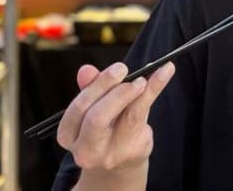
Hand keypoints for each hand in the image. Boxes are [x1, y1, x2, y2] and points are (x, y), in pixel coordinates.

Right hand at [56, 61, 174, 179]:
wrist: (118, 163)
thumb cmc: (105, 127)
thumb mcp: (94, 107)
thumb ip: (90, 89)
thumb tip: (86, 70)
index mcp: (68, 135)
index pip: (79, 108)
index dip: (99, 86)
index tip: (120, 68)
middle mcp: (85, 151)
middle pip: (97, 118)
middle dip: (117, 91)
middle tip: (132, 72)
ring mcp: (110, 155)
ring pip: (128, 117)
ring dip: (140, 92)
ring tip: (147, 76)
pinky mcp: (134, 153)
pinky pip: (146, 119)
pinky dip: (154, 92)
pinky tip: (165, 74)